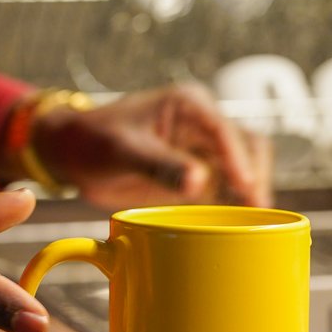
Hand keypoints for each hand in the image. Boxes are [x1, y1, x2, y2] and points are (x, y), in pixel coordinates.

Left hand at [28, 84, 272, 209]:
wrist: (74, 154)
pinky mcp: (199, 177)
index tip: (247, 188)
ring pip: (244, 170)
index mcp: (189, 105)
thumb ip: (160, 165)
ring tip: (255, 225)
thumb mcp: (123, 150)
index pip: (226, 131)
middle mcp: (204, 125)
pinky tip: (241, 226)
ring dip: (250, 194)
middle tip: (257, 212)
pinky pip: (227, 191)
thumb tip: (198, 181)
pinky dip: (236, 206)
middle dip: (255, 178)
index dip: (240, 160)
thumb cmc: (94, 141)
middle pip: (248, 148)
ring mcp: (204, 151)